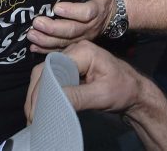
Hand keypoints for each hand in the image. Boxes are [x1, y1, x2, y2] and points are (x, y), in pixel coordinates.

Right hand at [24, 42, 144, 120]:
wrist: (134, 92)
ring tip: (33, 115)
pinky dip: (44, 93)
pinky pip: (51, 78)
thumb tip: (52, 101)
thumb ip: (78, 96)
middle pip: (45, 69)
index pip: (53, 68)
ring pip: (45, 74)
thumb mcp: (102, 95)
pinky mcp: (69, 68)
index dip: (42, 89)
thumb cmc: (123, 90)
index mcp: (82, 51)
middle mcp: (73, 51)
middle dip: (36, 93)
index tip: (36, 110)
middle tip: (31, 116)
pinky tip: (41, 107)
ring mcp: (70, 59)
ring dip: (37, 94)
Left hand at [26, 0, 114, 52]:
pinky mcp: (75, 43)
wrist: (112, 14)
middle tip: (37, 22)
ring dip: (46, 41)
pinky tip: (33, 47)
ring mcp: (82, 37)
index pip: (86, 12)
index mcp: (97, 8)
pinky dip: (46, 50)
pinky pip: (61, 49)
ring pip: (65, 42)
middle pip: (72, 30)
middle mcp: (90, 25)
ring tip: (31, 35)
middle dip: (53, 28)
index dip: (72, 11)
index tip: (56, 7)